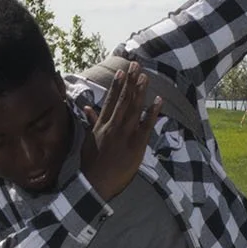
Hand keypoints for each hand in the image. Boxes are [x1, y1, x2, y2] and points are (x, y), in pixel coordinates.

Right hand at [80, 62, 162, 199]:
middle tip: (136, 65)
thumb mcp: (88, 140)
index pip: (110, 100)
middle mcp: (113, 126)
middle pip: (123, 100)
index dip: (117, 85)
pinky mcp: (136, 145)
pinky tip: (158, 100)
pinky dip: (153, 112)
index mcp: (101, 125)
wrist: (95, 182)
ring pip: (134, 108)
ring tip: (145, 76)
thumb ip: (91, 122)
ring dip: (140, 91)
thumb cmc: (90, 164)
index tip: (122, 72)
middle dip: (130, 81)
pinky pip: (147, 125)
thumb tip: (88, 108)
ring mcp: (125, 135)